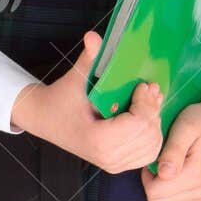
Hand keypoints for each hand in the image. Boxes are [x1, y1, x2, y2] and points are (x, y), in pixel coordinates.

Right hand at [10, 32, 163, 172]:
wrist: (45, 119)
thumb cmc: (60, 99)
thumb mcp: (75, 78)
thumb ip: (89, 59)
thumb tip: (94, 36)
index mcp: (97, 139)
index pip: (137, 124)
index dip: (146, 103)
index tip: (142, 85)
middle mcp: (108, 157)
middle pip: (149, 134)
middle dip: (152, 109)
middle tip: (150, 90)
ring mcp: (114, 164)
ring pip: (152, 145)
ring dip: (155, 121)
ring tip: (149, 101)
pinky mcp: (119, 165)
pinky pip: (148, 153)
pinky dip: (151, 135)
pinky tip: (145, 118)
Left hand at [142, 88, 200, 200]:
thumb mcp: (186, 126)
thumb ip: (173, 151)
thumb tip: (163, 174)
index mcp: (194, 175)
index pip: (154, 193)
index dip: (147, 176)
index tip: (156, 158)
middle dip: (153, 184)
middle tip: (162, 161)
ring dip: (164, 192)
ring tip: (170, 169)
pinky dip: (175, 199)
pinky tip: (178, 179)